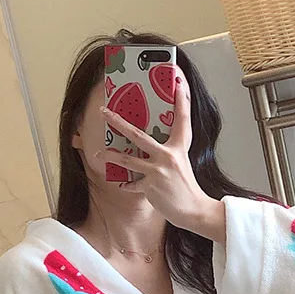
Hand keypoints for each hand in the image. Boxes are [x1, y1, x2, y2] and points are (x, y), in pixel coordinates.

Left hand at [98, 76, 225, 241]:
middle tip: (104, 111)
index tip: (178, 83)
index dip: (182, 100)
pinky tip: (123, 184)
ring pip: (129, 160)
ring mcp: (158, 172)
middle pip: (138, 135)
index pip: (183, 119)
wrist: (194, 211)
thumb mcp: (182, 164)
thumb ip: (169, 153)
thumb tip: (154, 148)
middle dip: (118, 122)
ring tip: (100, 152)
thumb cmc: (188, 188)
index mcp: (180, 148)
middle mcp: (168, 156)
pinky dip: (128, 184)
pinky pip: (133, 184)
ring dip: (112, 155)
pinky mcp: (151, 187)